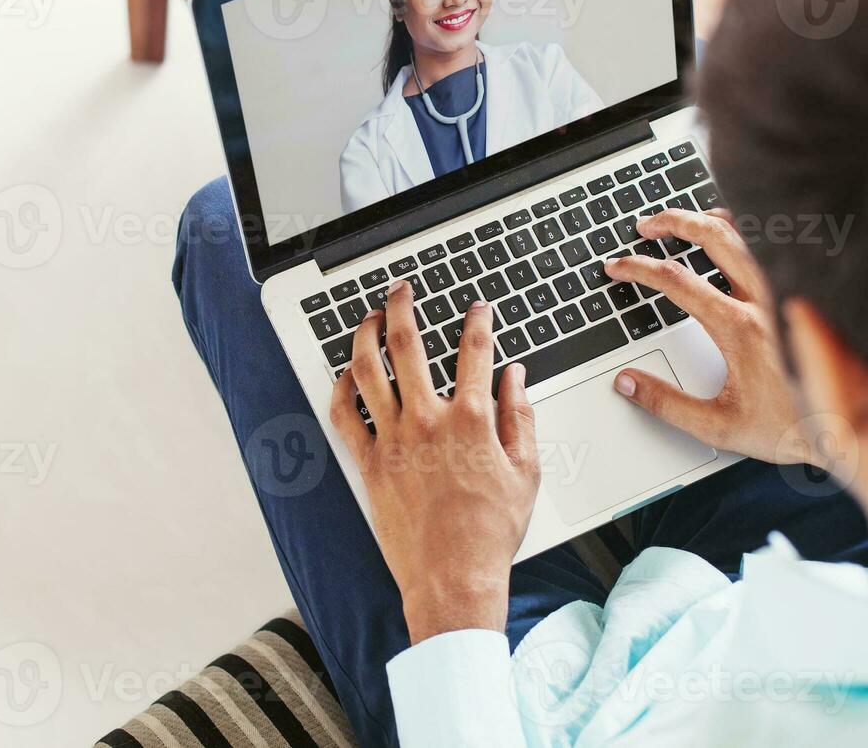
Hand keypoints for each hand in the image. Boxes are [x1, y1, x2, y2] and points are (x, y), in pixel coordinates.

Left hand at [329, 279, 538, 644]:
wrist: (453, 578)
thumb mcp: (526, 471)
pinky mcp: (370, 463)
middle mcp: (428, 421)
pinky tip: (346, 373)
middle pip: (407, 344)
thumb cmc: (490, 532)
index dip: (477, 320)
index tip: (478, 308)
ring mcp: (393, 440)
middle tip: (401, 289)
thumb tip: (516, 377)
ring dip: (364, 335)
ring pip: (368, 371)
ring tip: (367, 317)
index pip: (475, 350)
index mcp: (471, 420)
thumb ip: (519, 416)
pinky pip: (345, 415)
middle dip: (402, 306)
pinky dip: (341, 388)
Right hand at [603, 209, 819, 466]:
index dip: (638, 269)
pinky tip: (736, 235)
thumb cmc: (792, 428)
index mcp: (738, 328)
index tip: (618, 267)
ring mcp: (788, 292)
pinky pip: (776, 247)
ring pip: (748, 234)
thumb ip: (665, 404)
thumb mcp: (718, 426)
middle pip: (713, 236)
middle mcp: (765, 301)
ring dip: (710, 220)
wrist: (853, 433)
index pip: (676, 281)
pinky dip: (748, 233)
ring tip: (684, 221)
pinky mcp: (804, 295)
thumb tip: (627, 383)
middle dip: (672, 222)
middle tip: (646, 226)